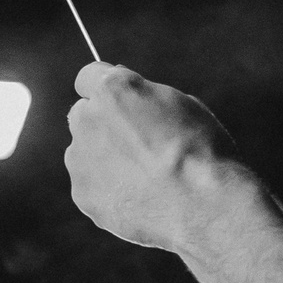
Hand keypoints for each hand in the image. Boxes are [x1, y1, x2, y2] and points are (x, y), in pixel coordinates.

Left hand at [62, 63, 246, 255]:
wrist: (202, 205)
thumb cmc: (201, 151)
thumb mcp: (182, 103)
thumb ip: (144, 96)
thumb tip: (129, 96)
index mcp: (111, 90)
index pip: (88, 77)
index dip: (107, 90)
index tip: (119, 102)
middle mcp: (87, 120)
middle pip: (83, 114)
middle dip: (102, 124)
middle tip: (137, 143)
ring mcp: (80, 159)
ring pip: (84, 152)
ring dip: (104, 158)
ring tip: (144, 176)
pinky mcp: (82, 194)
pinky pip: (90, 186)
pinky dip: (108, 190)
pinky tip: (139, 197)